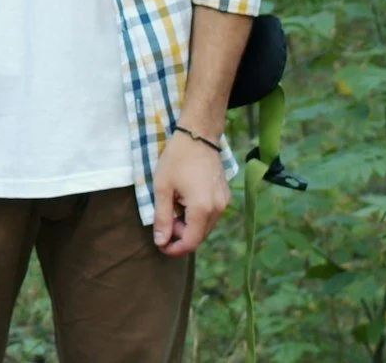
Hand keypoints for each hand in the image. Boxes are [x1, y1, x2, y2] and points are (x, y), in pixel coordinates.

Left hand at [151, 130, 230, 255]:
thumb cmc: (177, 159)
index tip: (160, 245)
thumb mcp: (163, 187)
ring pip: (205, 227)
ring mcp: (224, 202)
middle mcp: (218, 209)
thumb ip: (162, 217)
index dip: (175, 249)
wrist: (198, 135)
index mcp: (202, 208)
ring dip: (188, 225)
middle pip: (199, 236)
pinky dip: (196, 215)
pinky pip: (210, 215)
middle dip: (180, 235)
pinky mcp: (225, 196)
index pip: (191, 242)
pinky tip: (184, 200)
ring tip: (173, 205)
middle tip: (164, 219)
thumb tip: (161, 242)